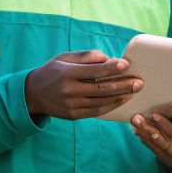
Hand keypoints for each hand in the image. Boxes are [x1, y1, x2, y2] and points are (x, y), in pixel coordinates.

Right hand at [23, 51, 144, 120]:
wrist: (32, 94)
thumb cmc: (53, 71)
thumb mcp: (65, 58)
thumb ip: (86, 56)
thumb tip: (108, 58)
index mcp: (67, 73)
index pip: (94, 70)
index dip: (112, 68)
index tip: (126, 65)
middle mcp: (69, 91)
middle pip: (102, 89)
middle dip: (123, 85)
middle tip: (139, 82)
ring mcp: (72, 105)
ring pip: (102, 102)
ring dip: (121, 96)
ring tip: (135, 91)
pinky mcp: (74, 116)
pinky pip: (97, 111)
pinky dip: (111, 106)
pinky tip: (122, 100)